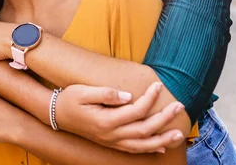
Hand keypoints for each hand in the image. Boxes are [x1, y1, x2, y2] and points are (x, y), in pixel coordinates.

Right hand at [54, 82, 185, 153]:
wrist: (56, 115)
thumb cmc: (69, 100)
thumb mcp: (83, 91)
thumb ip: (106, 93)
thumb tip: (127, 95)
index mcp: (106, 120)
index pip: (136, 110)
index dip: (150, 98)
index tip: (158, 85)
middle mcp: (111, 134)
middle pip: (145, 129)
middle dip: (164, 118)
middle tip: (179, 106)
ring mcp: (111, 141)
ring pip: (142, 145)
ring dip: (162, 140)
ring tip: (179, 133)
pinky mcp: (110, 142)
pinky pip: (134, 149)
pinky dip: (149, 149)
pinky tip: (161, 147)